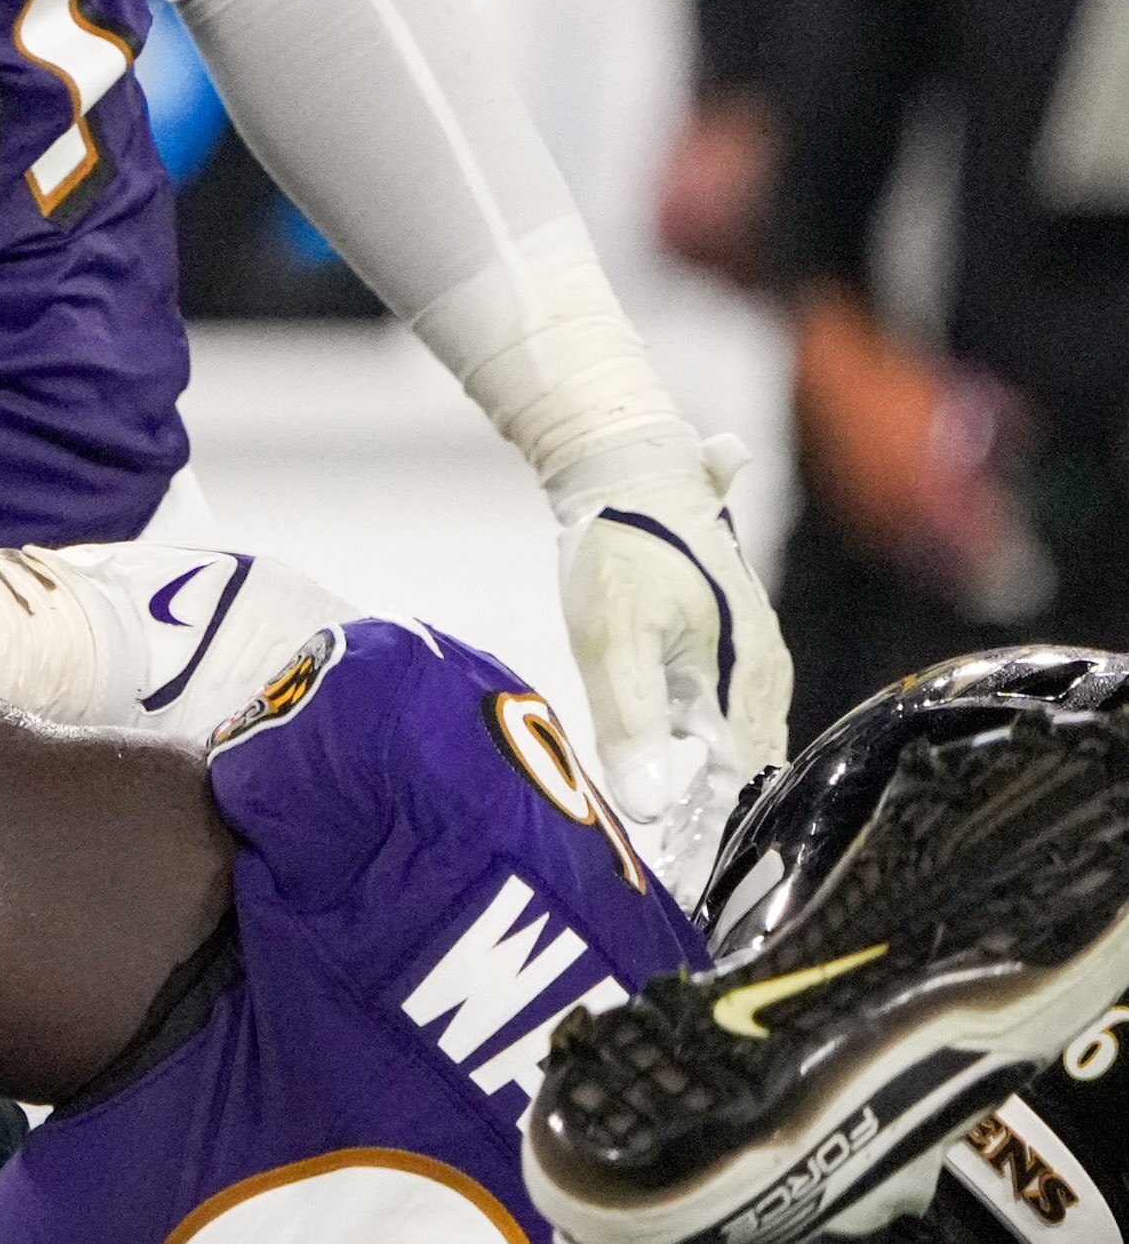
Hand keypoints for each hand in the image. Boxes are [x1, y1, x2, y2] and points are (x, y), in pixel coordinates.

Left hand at [558, 435, 794, 871]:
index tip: (698, 902)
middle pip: (750, 783)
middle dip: (726, 842)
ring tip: (686, 874)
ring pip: (738, 760)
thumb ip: (631, 719)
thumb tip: (648, 809)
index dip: (719, 848)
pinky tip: (676, 805)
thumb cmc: (621, 550)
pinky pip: (723, 733)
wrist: (632, 472)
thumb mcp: (613, 635)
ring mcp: (748, 670)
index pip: (743, 792)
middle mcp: (762, 682)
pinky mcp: (724, 660)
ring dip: (716, 811)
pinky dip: (706, 774)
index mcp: (747, 684)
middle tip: (692, 904)